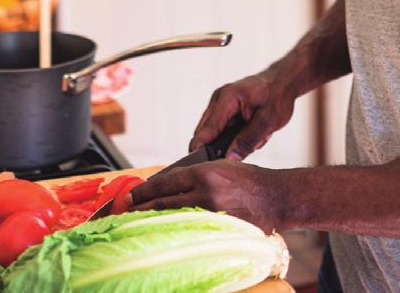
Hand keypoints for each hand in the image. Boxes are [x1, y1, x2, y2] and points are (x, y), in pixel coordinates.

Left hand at [128, 161, 291, 232]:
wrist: (274, 196)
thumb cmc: (248, 180)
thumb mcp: (220, 166)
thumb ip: (195, 174)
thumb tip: (169, 183)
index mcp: (204, 173)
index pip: (165, 182)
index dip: (144, 190)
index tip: (130, 195)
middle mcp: (205, 192)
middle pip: (164, 201)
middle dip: (142, 206)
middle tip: (125, 210)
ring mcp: (213, 213)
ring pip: (174, 217)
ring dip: (154, 220)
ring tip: (138, 223)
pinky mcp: (220, 229)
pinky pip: (191, 230)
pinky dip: (176, 231)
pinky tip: (165, 233)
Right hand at [190, 73, 295, 158]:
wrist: (282, 82)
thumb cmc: (277, 96)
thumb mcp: (267, 122)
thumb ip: (247, 140)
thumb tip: (230, 158)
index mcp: (227, 98)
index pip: (208, 128)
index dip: (200, 147)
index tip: (195, 164)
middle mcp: (219, 99)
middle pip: (206, 131)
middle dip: (219, 147)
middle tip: (240, 155)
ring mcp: (220, 104)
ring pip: (214, 132)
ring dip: (230, 141)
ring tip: (255, 139)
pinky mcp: (224, 110)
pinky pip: (222, 129)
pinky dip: (234, 136)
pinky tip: (252, 134)